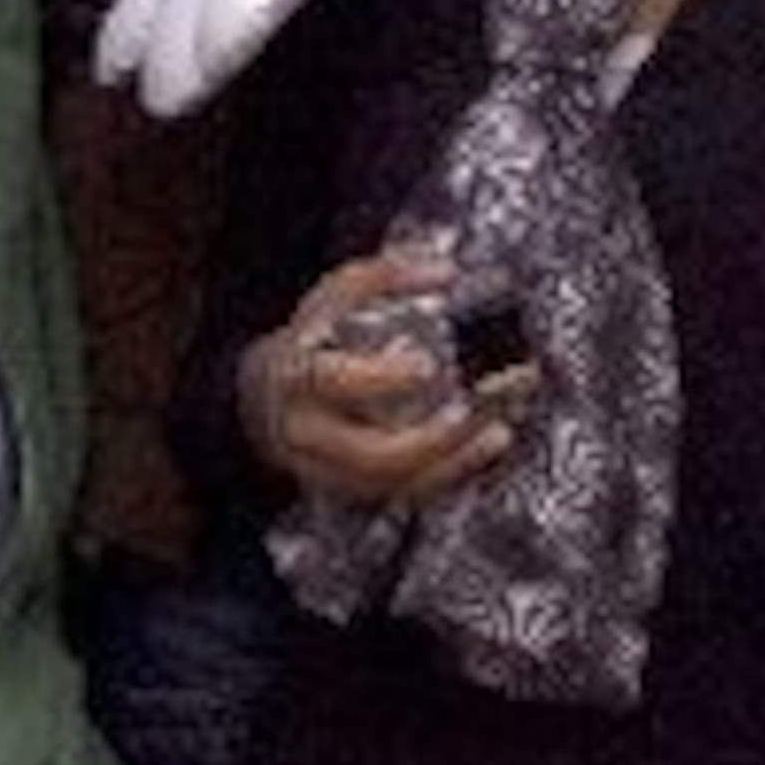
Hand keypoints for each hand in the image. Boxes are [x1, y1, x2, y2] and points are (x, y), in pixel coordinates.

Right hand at [243, 248, 522, 507]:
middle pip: (368, 453)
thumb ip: (386, 276)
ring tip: (494, 428)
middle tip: (469, 410)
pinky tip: (485, 445)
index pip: (331, 382)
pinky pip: (408, 493)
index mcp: (300, 377)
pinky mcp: (359, 488)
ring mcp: (334, 469)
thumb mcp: (335, 297)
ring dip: (452, 460)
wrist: (269, 399)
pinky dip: (452, 473)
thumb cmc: (312, 343)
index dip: (378, 377)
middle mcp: (311, 432)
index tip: (425, 365)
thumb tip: (443, 272)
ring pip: (395, 482)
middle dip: (428, 439)